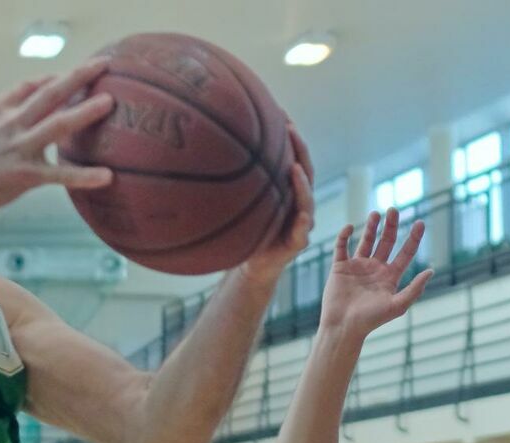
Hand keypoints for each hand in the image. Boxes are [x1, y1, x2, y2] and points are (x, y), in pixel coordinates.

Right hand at [0, 59, 113, 222]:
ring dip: (86, 112)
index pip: (27, 88)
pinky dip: (85, 176)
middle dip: (77, 78)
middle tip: (102, 65)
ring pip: (59, 124)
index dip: (49, 79)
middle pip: (49, 94)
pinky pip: (61, 175)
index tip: (67, 73)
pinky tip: (108, 176)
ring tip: (110, 101)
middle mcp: (10, 124)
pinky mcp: (25, 175)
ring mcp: (19, 148)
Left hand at [242, 123, 314, 281]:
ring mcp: (301, 222)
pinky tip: (301, 212)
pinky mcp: (297, 242)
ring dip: (303, 182)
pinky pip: (303, 229)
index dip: (289, 136)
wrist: (250, 264)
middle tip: (290, 129)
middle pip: (305, 171)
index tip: (279, 111)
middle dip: (300, 149)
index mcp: (286, 190)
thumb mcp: (237, 202)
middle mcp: (297, 202)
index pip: (292, 157)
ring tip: (293, 166)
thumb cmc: (244, 231)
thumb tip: (202, 149)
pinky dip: (303, 218)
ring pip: (307, 198)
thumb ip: (232, 180)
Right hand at [319, 208, 432, 336]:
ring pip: (366, 240)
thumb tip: (431, 271)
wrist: (344, 327)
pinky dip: (345, 236)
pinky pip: (342, 246)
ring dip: (371, 227)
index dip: (413, 238)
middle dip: (391, 226)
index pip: (405, 253)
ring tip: (376, 213)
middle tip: (394, 209)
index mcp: (390, 277)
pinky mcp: (340, 267)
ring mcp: (357, 266)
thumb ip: (415, 289)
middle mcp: (375, 269)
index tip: (421, 222)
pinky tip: (350, 227)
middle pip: (386, 242)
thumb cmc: (371, 320)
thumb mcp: (397, 305)